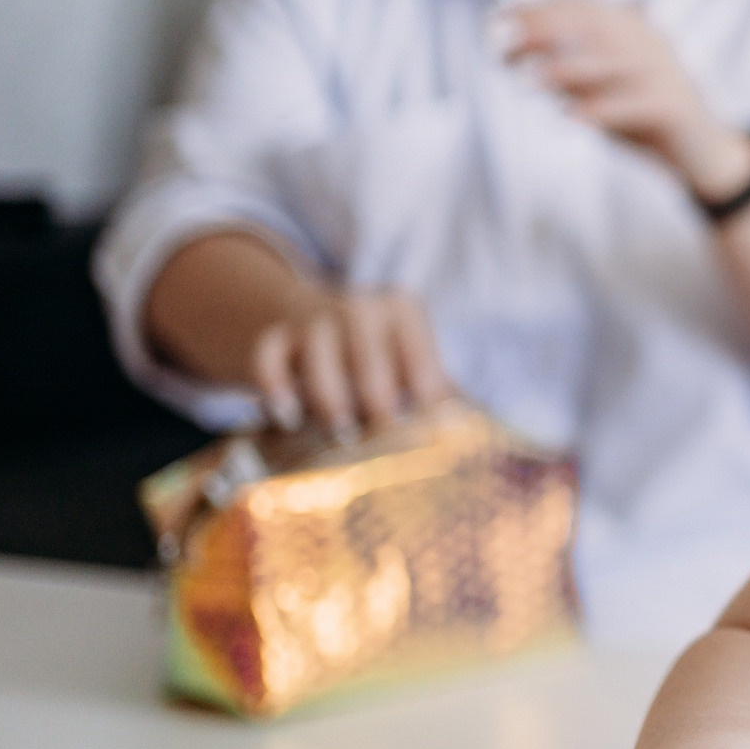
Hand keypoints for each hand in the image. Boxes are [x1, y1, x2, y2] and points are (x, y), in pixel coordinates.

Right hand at [251, 286, 450, 434]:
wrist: (307, 316)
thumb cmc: (376, 351)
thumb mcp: (410, 357)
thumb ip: (441, 390)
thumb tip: (481, 433)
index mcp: (403, 310)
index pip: (420, 362)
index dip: (426, 403)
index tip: (428, 438)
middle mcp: (360, 306)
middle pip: (371, 359)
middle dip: (378, 404)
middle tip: (384, 442)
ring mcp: (313, 318)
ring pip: (320, 359)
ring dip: (331, 401)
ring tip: (341, 434)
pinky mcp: (272, 334)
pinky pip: (268, 360)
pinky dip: (275, 390)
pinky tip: (288, 418)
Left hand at [503, 0, 749, 199]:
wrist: (702, 155)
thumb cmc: (639, 118)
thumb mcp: (601, 89)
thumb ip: (567, 72)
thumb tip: (516, 58)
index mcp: (631, 28)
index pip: (578, 5)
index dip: (534, 11)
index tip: (495, 25)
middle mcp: (648, 42)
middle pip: (593, 25)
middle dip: (544, 32)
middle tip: (504, 51)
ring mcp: (664, 71)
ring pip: (613, 61)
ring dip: (567, 69)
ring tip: (530, 81)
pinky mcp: (674, 106)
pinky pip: (634, 103)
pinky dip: (600, 109)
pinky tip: (569, 118)